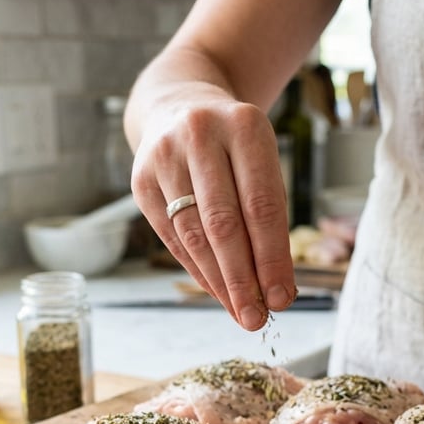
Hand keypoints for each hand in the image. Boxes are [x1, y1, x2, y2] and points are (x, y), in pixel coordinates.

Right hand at [131, 93, 295, 330]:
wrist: (179, 105)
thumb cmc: (235, 146)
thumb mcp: (262, 161)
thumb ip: (270, 216)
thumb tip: (275, 287)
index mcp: (244, 126)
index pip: (261, 205)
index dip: (272, 258)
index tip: (282, 298)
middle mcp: (200, 135)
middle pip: (223, 223)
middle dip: (242, 279)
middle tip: (257, 318)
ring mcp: (164, 156)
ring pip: (193, 234)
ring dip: (218, 282)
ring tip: (239, 312)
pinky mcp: (140, 179)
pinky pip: (171, 236)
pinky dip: (196, 269)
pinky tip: (215, 291)